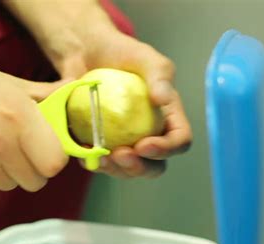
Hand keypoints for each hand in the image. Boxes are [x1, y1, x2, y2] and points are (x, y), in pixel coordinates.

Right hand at [0, 52, 67, 190]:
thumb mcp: (6, 81)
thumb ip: (43, 94)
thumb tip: (70, 91)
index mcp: (17, 115)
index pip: (54, 162)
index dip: (55, 158)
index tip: (49, 150)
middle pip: (35, 181)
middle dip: (34, 169)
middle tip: (26, 151)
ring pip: (9, 184)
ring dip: (9, 171)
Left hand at [5, 1, 191, 177]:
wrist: (86, 53)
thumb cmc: (121, 52)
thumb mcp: (145, 57)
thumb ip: (159, 74)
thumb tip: (163, 99)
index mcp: (166, 117)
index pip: (178, 141)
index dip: (166, 149)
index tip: (144, 144)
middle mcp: (148, 134)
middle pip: (154, 166)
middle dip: (139, 168)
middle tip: (120, 154)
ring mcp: (123, 141)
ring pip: (126, 170)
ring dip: (115, 170)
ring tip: (100, 156)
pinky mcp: (99, 143)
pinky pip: (99, 163)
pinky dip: (93, 163)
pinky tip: (84, 155)